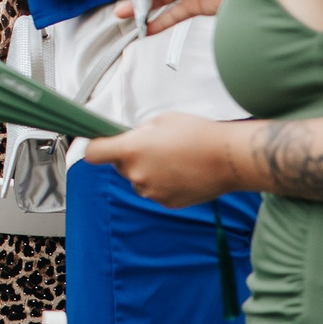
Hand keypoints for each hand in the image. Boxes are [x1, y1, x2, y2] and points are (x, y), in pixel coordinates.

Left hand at [83, 112, 241, 207]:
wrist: (229, 158)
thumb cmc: (197, 134)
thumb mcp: (161, 121)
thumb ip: (139, 132)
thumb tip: (132, 139)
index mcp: (130, 150)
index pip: (93, 154)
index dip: (94, 148)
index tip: (97, 146)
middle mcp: (137, 174)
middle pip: (120, 166)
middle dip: (130, 157)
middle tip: (154, 148)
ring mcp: (152, 191)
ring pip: (139, 181)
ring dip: (147, 172)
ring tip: (173, 160)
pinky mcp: (167, 203)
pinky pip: (156, 192)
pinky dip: (163, 184)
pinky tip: (182, 173)